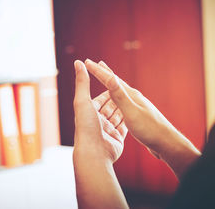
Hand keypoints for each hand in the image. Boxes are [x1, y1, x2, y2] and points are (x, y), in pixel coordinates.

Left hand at [73, 60, 128, 208]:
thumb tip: (77, 62)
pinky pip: (124, 129)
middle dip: (119, 100)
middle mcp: (97, 122)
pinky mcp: (116, 139)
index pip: (100, 99)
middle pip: (111, 107)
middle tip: (130, 91)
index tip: (117, 82)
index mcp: (88, 113)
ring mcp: (107, 131)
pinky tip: (137, 116)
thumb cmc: (86, 126)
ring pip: (118, 117)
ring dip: (125, 110)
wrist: (95, 152)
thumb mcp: (83, 100)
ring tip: (136, 102)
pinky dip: (129, 122)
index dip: (109, 90)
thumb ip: (82, 82)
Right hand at [84, 59, 200, 177]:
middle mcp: (134, 98)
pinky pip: (123, 102)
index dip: (98, 71)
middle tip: (96, 64)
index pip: (111, 80)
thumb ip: (120, 96)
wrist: (167, 144)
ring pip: (120, 92)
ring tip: (106, 80)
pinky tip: (119, 102)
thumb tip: (110, 78)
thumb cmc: (149, 130)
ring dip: (111, 85)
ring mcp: (137, 106)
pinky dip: (116, 98)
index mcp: (131, 96)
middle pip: (116, 83)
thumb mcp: (131, 113)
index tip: (87, 62)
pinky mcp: (139, 115)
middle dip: (105, 73)